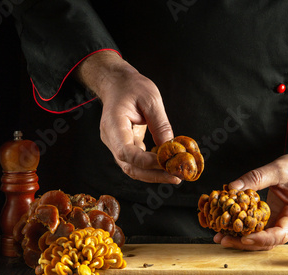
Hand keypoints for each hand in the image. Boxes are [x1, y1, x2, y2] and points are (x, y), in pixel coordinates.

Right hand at [76, 51, 180, 183]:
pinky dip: (152, 167)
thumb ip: (160, 124)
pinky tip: (167, 166)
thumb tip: (171, 147)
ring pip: (133, 168)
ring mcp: (116, 144)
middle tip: (175, 177)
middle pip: (129, 166)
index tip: (166, 163)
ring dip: (153, 175)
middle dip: (153, 175)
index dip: (146, 162)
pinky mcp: (125, 146)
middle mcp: (112, 139)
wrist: (117, 83)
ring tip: (174, 175)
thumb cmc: (132, 87)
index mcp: (113, 125)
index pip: (126, 152)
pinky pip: (137, 162)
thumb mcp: (151, 99)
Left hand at [214, 110, 287, 249]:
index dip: (261, 239)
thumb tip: (232, 187)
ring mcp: (280, 222)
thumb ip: (256, 178)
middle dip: (244, 243)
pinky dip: (243, 230)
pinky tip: (227, 228)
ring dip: (241, 240)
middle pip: (267, 242)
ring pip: (261, 239)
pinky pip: (257, 229)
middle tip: (223, 240)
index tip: (243, 238)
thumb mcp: (277, 169)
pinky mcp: (271, 218)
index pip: (280, 234)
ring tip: (221, 237)